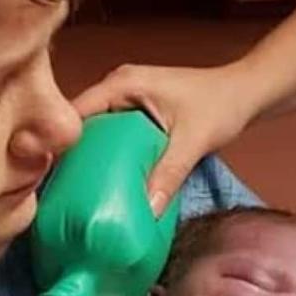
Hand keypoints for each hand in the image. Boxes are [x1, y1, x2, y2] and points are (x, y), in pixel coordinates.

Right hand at [72, 62, 257, 215]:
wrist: (245, 92)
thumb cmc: (221, 105)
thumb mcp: (193, 141)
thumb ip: (169, 173)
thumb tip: (147, 211)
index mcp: (122, 84)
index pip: (76, 111)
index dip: (60, 142)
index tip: (51, 176)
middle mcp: (116, 87)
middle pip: (79, 122)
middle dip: (69, 154)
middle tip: (59, 190)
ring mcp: (123, 98)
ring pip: (93, 130)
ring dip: (86, 157)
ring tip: (73, 190)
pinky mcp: (133, 111)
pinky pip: (108, 134)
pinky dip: (104, 155)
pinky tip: (101, 181)